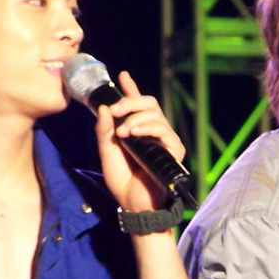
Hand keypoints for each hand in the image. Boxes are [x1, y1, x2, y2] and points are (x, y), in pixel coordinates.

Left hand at [94, 71, 186, 212]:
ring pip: (156, 114)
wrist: (134, 203)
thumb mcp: (107, 152)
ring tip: (123, 132)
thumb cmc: (123, 182)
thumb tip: (105, 108)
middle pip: (149, 104)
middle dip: (130, 102)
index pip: (136, 106)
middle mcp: (153, 133)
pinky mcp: (173, 150)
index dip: (130, 89)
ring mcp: (165, 141)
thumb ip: (104, 131)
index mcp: (137, 132)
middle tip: (116, 112)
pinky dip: (147, 127)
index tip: (122, 75)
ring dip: (136, 118)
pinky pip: (163, 129)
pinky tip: (134, 133)